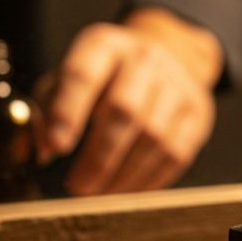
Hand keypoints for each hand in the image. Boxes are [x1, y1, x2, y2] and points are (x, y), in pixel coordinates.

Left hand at [37, 7, 221, 195]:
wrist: (170, 55)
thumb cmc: (107, 76)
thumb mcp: (73, 76)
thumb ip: (49, 109)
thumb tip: (43, 152)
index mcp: (106, 45)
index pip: (83, 75)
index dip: (67, 112)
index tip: (56, 148)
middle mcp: (145, 59)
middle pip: (124, 111)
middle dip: (99, 157)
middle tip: (79, 187)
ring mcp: (178, 86)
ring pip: (153, 137)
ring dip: (124, 175)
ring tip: (101, 195)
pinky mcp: (198, 113)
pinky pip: (175, 153)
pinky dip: (150, 179)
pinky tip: (129, 191)